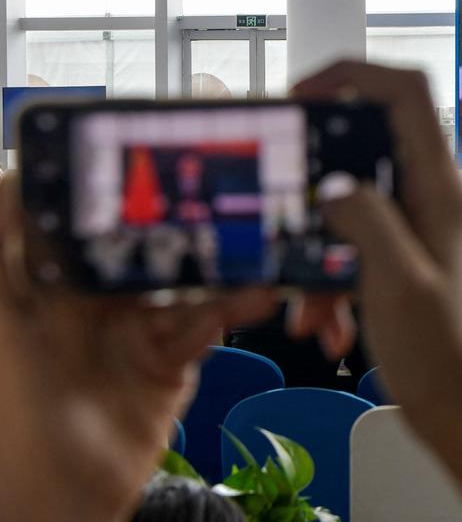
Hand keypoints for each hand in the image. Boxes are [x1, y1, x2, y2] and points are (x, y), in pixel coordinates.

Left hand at [0, 175, 277, 520]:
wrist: (50, 504)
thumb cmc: (7, 413)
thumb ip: (1, 245)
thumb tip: (13, 173)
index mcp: (49, 279)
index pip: (92, 218)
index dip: (122, 187)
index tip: (158, 154)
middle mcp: (93, 297)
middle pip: (148, 242)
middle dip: (183, 217)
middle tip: (223, 190)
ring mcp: (133, 328)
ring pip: (185, 278)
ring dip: (220, 261)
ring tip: (254, 242)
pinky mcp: (168, 359)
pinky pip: (206, 323)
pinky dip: (234, 306)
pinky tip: (257, 295)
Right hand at [289, 62, 461, 435]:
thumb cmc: (444, 353)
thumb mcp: (397, 283)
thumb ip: (367, 221)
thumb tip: (332, 183)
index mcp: (439, 190)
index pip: (406, 95)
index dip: (353, 75)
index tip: (300, 95)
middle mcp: (430, 198)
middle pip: (366, 147)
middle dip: (317, 178)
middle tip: (279, 198)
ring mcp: (415, 227)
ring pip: (350, 206)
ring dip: (317, 250)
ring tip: (308, 309)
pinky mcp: (400, 257)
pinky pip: (352, 246)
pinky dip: (328, 280)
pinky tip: (324, 327)